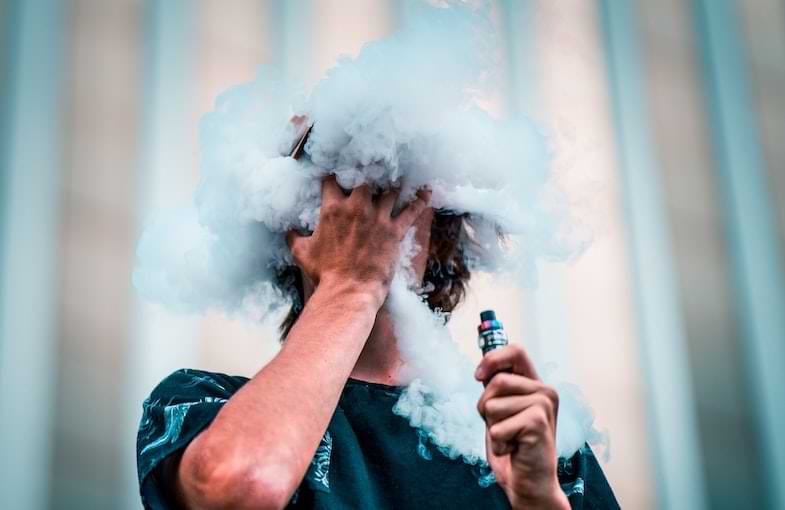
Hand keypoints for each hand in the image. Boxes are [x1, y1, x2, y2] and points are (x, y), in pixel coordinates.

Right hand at [287, 175, 430, 298]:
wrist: (348, 290)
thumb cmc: (324, 273)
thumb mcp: (301, 253)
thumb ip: (293, 237)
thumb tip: (288, 230)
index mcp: (332, 209)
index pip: (331, 180)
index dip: (334, 174)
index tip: (336, 172)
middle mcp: (357, 207)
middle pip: (365, 178)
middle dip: (367, 173)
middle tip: (372, 169)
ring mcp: (378, 218)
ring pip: (390, 190)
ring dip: (394, 184)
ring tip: (398, 177)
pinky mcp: (395, 231)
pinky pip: (411, 211)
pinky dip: (420, 200)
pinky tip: (427, 191)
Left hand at [475, 345, 569, 509]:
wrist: (530, 482)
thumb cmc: (514, 446)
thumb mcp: (502, 410)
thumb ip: (496, 388)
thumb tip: (482, 367)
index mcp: (536, 384)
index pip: (515, 351)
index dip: (492, 359)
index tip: (478, 376)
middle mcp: (545, 391)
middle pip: (496, 381)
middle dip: (486, 407)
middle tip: (501, 426)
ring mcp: (543, 405)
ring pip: (492, 405)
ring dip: (492, 427)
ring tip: (509, 438)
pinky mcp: (538, 422)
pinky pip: (496, 427)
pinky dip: (498, 442)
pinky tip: (513, 449)